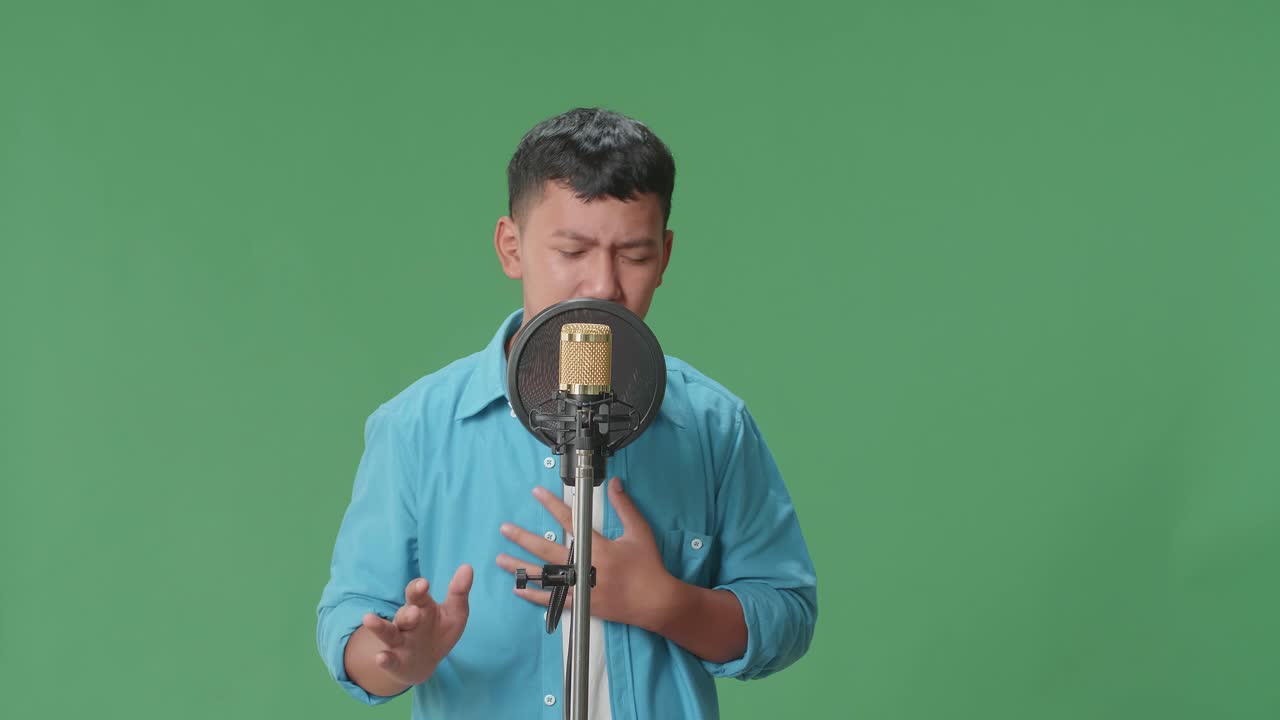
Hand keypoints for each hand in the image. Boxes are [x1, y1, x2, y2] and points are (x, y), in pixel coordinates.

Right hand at [356, 565, 473, 687]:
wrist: (424, 664)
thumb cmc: (439, 632)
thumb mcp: (454, 613)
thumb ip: (459, 592)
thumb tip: (467, 567)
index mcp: (421, 608)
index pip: (417, 595)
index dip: (418, 589)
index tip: (424, 583)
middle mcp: (407, 623)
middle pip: (404, 615)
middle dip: (407, 612)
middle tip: (413, 612)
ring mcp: (400, 643)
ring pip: (389, 633)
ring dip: (380, 627)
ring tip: (369, 619)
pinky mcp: (396, 663)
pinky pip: (389, 661)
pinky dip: (384, 660)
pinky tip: (380, 657)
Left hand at [496, 477, 677, 631]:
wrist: (655, 602)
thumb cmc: (648, 566)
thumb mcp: (639, 532)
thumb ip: (625, 507)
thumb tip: (614, 484)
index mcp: (598, 546)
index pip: (569, 520)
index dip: (551, 504)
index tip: (536, 493)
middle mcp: (584, 566)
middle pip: (547, 550)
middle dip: (523, 538)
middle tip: (505, 529)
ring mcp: (580, 587)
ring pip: (544, 576)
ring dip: (521, 567)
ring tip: (501, 560)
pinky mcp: (581, 603)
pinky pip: (552, 601)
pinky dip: (535, 596)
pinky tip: (519, 590)